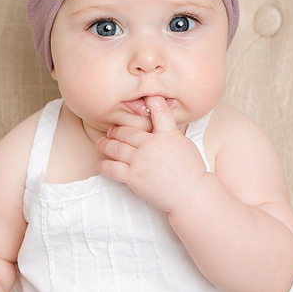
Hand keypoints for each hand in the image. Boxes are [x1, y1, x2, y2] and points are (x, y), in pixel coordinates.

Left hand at [96, 96, 206, 212]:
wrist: (191, 195)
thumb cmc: (191, 171)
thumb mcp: (184, 144)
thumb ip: (169, 132)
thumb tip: (159, 122)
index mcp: (168, 135)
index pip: (159, 112)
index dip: (152, 101)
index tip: (145, 96)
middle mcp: (152, 145)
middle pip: (128, 132)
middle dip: (118, 130)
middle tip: (112, 130)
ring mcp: (141, 161)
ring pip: (117, 148)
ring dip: (106, 144)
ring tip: (101, 143)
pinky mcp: (134, 178)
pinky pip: (113, 169)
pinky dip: (104, 165)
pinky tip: (101, 163)